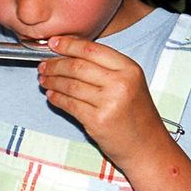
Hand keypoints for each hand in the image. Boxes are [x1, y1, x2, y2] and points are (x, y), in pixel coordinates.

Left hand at [36, 35, 167, 165]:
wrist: (147, 147)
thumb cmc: (136, 115)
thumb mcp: (130, 83)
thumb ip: (105, 68)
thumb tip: (70, 53)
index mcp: (129, 69)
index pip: (91, 49)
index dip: (68, 45)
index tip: (53, 43)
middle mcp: (121, 83)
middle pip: (77, 66)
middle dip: (55, 65)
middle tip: (43, 66)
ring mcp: (109, 102)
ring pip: (70, 85)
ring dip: (52, 82)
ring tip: (44, 80)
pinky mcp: (97, 120)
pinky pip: (69, 104)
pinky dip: (57, 98)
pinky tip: (51, 95)